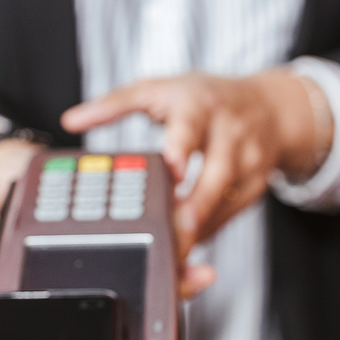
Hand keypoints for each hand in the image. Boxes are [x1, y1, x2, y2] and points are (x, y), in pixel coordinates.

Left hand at [61, 70, 328, 256]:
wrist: (268, 106)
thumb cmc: (204, 98)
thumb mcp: (158, 90)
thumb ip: (114, 104)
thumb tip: (70, 119)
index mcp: (198, 105)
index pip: (191, 126)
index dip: (181, 148)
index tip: (172, 172)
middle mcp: (229, 130)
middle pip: (218, 171)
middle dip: (197, 204)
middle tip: (175, 230)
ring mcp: (249, 157)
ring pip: (227, 198)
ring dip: (201, 224)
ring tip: (175, 249)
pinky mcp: (257, 182)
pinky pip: (231, 213)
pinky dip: (209, 228)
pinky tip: (188, 240)